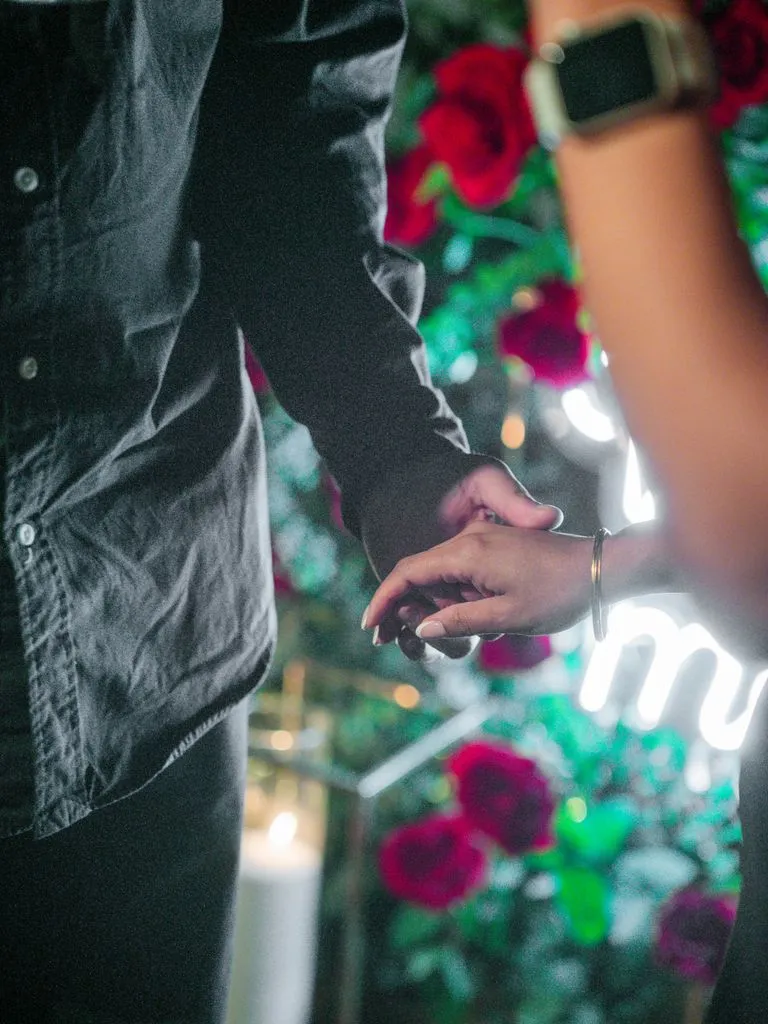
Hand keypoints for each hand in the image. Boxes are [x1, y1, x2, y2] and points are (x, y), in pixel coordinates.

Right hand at [358, 452, 563, 658]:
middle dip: (403, 608)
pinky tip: (463, 621)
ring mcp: (482, 542)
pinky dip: (451, 597)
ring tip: (445, 638)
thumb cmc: (560, 592)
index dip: (384, 600)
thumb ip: (461, 621)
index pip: (407, 572)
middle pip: (418, 574)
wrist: (602, 568)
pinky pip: (459, 573)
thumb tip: (421, 628)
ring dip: (432, 606)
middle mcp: (469, 541)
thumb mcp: (509, 615)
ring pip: (438, 576)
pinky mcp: (494, 550)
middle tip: (396, 643)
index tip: (371, 628)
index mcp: (467, 552)